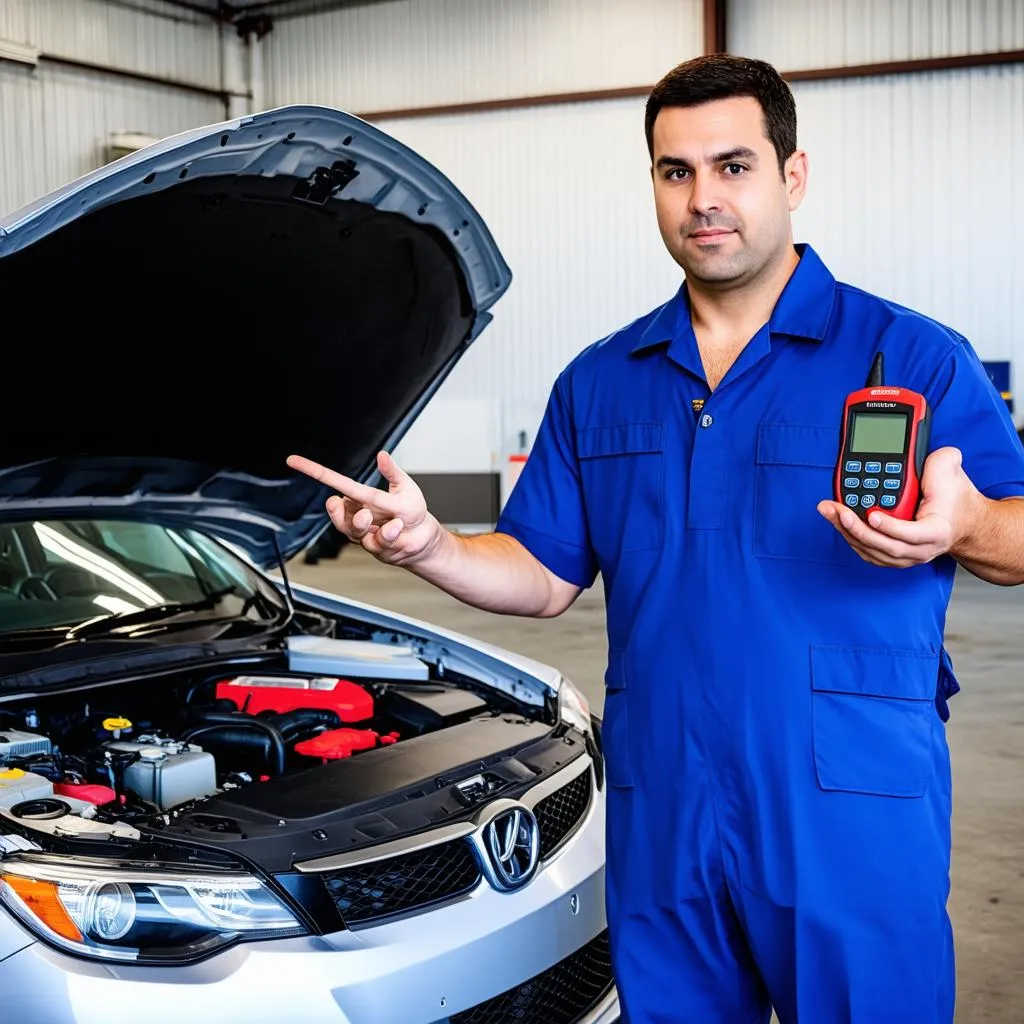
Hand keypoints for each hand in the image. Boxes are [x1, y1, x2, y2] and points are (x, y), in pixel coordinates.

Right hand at [287, 450, 441, 565]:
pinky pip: (377, 542)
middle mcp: (358, 515)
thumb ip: (392, 472)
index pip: (334, 482)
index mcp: (361, 497)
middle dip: (339, 513)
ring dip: (363, 523)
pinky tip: (397, 527)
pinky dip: (389, 533)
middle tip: (348, 506)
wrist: (424, 536)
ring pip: (353, 532)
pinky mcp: (376, 548)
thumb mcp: (404, 486)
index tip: (295, 461)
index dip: (314, 471)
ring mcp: (365, 534)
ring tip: (375, 517)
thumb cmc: (412, 511)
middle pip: (337, 515)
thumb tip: (382, 455)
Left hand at [816, 446, 983, 568]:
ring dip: (846, 532)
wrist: (961, 521)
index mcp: (936, 531)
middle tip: (839, 511)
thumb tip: (922, 448)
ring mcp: (905, 556)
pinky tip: (836, 520)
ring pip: (871, 550)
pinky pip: (866, 551)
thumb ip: (941, 459)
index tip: (873, 515)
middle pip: (885, 546)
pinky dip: (849, 537)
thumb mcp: (952, 473)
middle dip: (858, 529)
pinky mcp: (891, 555)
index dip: (891, 527)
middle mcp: (920, 549)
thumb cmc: (955, 498)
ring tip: (829, 511)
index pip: (912, 535)